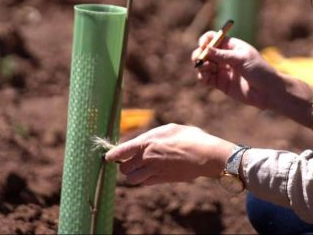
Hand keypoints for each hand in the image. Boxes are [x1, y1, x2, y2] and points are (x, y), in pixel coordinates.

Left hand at [104, 124, 233, 185]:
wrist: (204, 155)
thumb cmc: (189, 137)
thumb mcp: (170, 129)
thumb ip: (153, 136)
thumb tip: (144, 141)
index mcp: (147, 142)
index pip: (121, 151)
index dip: (112, 155)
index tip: (108, 157)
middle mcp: (147, 157)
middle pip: (124, 167)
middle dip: (124, 165)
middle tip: (129, 162)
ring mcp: (153, 170)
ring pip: (131, 179)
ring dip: (132, 175)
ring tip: (138, 169)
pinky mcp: (162, 180)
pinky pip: (145, 183)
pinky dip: (143, 180)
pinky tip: (150, 174)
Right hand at [193, 33, 281, 110]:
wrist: (268, 91)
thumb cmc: (259, 70)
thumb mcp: (242, 59)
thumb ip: (223, 55)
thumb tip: (206, 49)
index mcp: (231, 46)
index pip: (214, 38)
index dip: (206, 40)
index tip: (203, 45)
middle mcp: (225, 57)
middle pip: (205, 52)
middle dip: (199, 54)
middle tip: (199, 59)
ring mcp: (222, 70)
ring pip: (203, 65)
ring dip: (200, 65)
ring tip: (207, 68)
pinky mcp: (221, 83)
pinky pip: (206, 78)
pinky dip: (202, 77)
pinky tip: (206, 77)